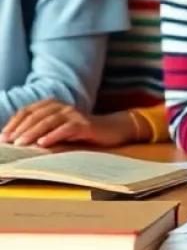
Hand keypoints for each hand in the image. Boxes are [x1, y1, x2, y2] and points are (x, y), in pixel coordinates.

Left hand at [0, 101, 137, 147]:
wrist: (112, 130)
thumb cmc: (81, 133)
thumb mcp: (58, 130)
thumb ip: (40, 131)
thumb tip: (14, 142)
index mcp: (53, 105)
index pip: (28, 111)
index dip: (14, 123)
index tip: (3, 137)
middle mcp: (63, 106)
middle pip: (37, 115)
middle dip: (20, 129)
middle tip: (8, 143)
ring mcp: (75, 114)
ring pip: (50, 121)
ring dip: (33, 133)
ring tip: (21, 144)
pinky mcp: (86, 124)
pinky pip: (68, 128)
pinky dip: (54, 135)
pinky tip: (44, 143)